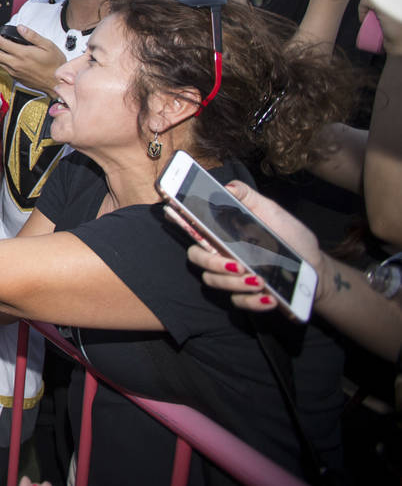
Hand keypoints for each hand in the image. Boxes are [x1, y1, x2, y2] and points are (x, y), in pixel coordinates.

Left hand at [0, 24, 64, 94]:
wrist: (57, 83)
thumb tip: (20, 28)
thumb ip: (32, 35)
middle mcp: (15, 64)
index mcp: (22, 54)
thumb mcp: (48, 45)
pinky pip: (1, 67)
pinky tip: (4, 54)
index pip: (0, 42)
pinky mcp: (15, 77)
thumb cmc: (55, 64)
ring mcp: (14, 72)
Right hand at [176, 180, 325, 310]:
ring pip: (212, 281)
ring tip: (260, 280)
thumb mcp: (272, 212)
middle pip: (196, 257)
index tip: (175, 215)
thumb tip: (226, 188)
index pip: (195, 227)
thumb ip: (248, 198)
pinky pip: (237, 302)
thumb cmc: (291, 237)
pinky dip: (252, 301)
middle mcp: (222, 253)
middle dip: (211, 262)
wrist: (315, 267)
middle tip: (237, 264)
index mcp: (225, 232)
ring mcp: (232, 276)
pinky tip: (268, 297)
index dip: (180, 220)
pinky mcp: (246, 296)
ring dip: (234, 282)